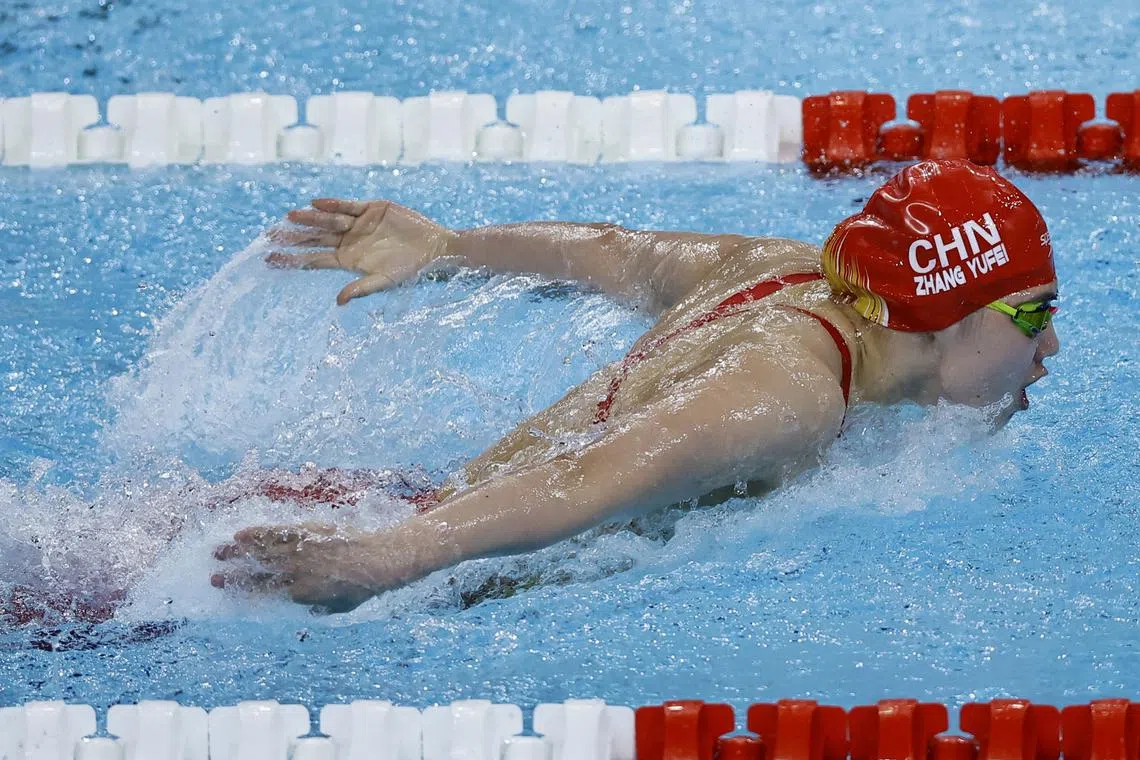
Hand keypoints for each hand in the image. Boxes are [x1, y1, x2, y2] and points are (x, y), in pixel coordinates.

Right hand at [212, 522, 389, 613]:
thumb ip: (318, 607)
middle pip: (258, 572)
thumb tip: (304, 606)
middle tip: (212, 573)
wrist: (381, 559)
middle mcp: (296, 572)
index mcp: (300, 593)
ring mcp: (302, 550)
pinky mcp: (310, 532)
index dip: (241, 590)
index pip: (263, 592)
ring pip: (264, 550)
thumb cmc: (363, 587)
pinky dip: (260, 532)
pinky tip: (243, 533)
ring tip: (220, 550)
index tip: (224, 588)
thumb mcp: (340, 607)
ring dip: (240, 551)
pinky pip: (280, 532)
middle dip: (234, 573)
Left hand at [265, 199, 456, 304]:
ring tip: (290, 217)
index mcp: (347, 260)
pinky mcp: (372, 208)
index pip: (313, 259)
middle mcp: (349, 241)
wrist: (434, 248)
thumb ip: (360, 288)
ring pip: (328, 220)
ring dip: (310, 218)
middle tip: (270, 235)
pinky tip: (317, 203)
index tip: (270, 259)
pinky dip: (334, 204)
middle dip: (294, 236)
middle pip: (315, 238)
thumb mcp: (384, 281)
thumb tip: (338, 302)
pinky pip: (349, 205)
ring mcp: (359, 223)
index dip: (292, 259)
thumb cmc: (410, 270)